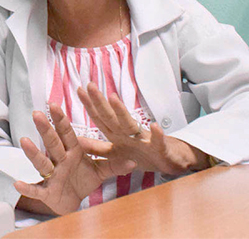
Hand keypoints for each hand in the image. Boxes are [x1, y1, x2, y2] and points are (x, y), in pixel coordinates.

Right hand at [14, 103, 135, 214]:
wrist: (72, 201)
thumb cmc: (82, 180)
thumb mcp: (100, 171)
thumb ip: (113, 164)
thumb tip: (133, 161)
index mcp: (72, 152)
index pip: (67, 134)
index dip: (61, 121)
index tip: (55, 105)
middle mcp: (59, 161)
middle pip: (52, 144)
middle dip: (46, 130)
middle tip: (37, 113)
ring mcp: (51, 176)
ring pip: (42, 163)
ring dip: (33, 153)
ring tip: (24, 141)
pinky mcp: (47, 192)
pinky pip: (37, 189)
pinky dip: (28, 187)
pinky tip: (18, 183)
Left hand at [77, 82, 208, 174]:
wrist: (171, 162)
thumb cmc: (143, 155)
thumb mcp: (117, 154)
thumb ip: (97, 148)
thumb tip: (77, 141)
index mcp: (118, 134)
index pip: (101, 118)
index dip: (90, 105)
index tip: (79, 90)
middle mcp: (129, 133)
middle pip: (111, 116)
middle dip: (100, 102)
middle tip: (90, 86)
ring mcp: (144, 140)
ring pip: (131, 125)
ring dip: (122, 112)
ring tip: (113, 98)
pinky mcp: (160, 149)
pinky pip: (158, 142)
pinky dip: (157, 135)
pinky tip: (155, 127)